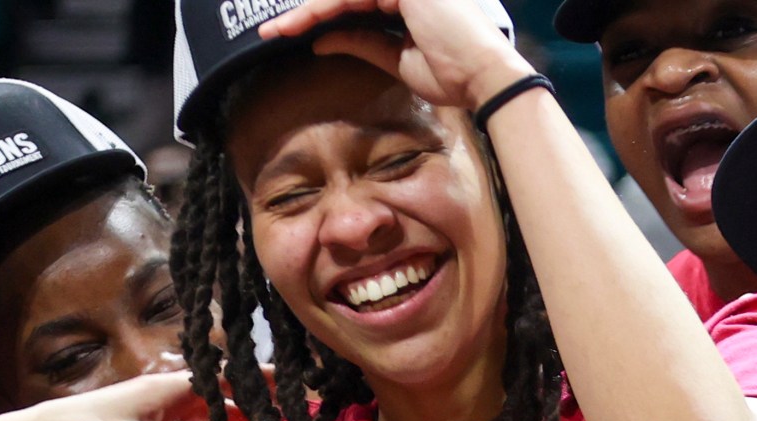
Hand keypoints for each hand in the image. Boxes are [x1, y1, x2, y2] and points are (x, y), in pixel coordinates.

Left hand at [262, 0, 532, 112]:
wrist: (485, 78)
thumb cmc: (453, 74)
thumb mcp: (397, 59)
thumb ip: (362, 43)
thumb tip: (320, 41)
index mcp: (409, 2)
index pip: (354, 4)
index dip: (321, 17)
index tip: (289, 34)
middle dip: (306, 12)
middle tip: (272, 30)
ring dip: (307, 11)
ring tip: (277, 29)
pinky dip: (324, 9)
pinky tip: (301, 22)